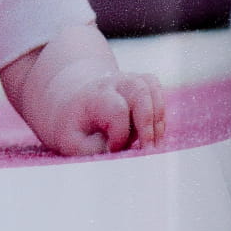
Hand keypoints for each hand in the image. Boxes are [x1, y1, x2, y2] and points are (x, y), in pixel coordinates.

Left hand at [43, 72, 164, 155]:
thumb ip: (92, 149)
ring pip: (152, 89)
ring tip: (153, 144)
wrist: (73, 105)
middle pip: (140, 92)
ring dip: (157, 119)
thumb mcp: (71, 142)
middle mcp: (113, 82)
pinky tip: (154, 132)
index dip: (120, 134)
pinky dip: (159, 112)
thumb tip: (115, 150)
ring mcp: (128, 79)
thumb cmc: (73, 128)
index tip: (113, 149)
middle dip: (148, 123)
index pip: (117, 110)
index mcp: (94, 96)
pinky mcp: (140, 82)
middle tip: (148, 150)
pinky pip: (156, 91)